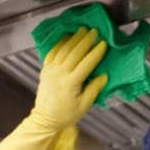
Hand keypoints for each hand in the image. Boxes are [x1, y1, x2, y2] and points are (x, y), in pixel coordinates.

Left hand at [0, 28, 108, 149]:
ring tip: (82, 30)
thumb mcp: (84, 106)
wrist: (45, 119)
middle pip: (74, 52)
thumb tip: (104, 76)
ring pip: (64, 49)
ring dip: (74, 38)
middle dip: (85, 40)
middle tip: (94, 31)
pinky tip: (66, 37)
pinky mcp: (45, 69)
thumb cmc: (66, 115)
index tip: (103, 44)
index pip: (86, 63)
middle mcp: (60, 73)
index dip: (96, 52)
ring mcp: (51, 69)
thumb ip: (94, 89)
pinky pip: (52, 52)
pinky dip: (60, 43)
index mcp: (71, 82)